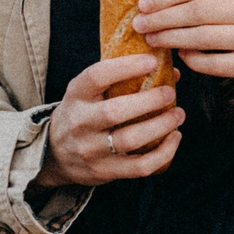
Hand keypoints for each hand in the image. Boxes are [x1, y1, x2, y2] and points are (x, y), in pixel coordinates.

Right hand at [40, 55, 183, 186]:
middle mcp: (80, 122)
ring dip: (161, 126)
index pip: (97, 76)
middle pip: (115, 111)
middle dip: (149, 100)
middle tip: (170, 93)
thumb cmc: (83, 114)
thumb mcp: (89, 92)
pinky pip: (139, 166)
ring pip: (130, 140)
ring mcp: (91, 150)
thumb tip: (173, 72)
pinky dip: (163, 153)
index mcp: (76, 95)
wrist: (55, 155)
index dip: (126, 67)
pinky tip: (174, 138)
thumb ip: (122, 79)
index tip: (152, 61)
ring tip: (178, 114)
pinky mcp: (104, 171)